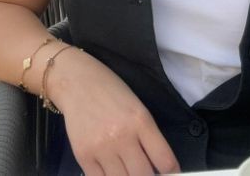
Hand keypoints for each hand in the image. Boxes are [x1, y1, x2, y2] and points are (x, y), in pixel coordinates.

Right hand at [48, 48, 180, 175]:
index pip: (164, 160)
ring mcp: (101, 148)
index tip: (170, 174)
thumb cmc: (111, 91)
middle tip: (146, 170)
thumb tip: (158, 165)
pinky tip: (112, 171)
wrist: (77, 82)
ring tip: (128, 169)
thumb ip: (148, 135)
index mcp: (141, 120)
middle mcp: (123, 136)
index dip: (171, 172)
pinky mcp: (83, 156)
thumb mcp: (137, 107)